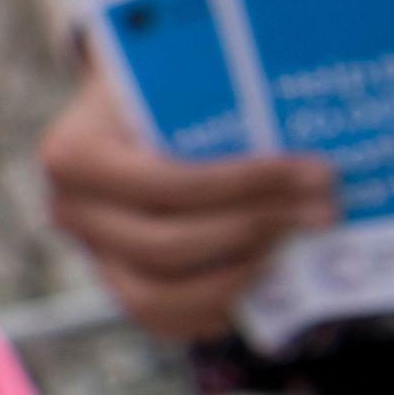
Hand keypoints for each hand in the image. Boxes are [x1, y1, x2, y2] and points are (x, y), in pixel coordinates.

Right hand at [37, 79, 337, 342]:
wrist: (125, 107)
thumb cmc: (164, 84)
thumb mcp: (181, 74)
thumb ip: (225, 96)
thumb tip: (320, 118)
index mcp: (75, 154)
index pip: (166, 184)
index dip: (245, 185)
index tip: (316, 172)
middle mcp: (71, 210)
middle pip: (164, 246)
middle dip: (253, 230)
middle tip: (322, 211)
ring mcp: (90, 252)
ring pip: (156, 298)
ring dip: (235, 279)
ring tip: (291, 248)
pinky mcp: (116, 281)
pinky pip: (164, 319)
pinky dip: (218, 310)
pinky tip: (267, 279)